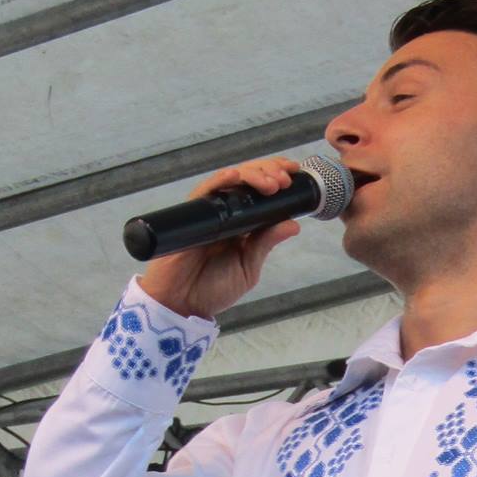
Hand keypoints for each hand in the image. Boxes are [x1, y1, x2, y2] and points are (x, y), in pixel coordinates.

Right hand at [136, 156, 302, 319]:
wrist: (181, 304)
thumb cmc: (212, 288)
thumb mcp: (248, 267)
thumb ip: (266, 244)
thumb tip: (293, 224)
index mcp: (242, 223)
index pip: (260, 191)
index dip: (276, 176)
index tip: (295, 172)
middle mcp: (226, 212)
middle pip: (247, 180)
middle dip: (269, 172)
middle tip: (284, 180)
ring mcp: (209, 211)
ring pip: (229, 180)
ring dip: (252, 175)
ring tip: (271, 183)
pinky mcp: (191, 214)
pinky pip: (205, 192)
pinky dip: (220, 181)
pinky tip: (235, 177)